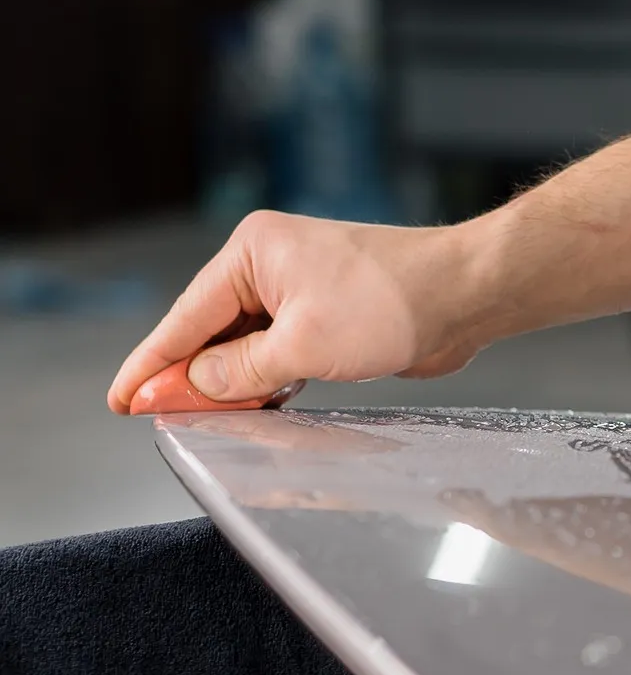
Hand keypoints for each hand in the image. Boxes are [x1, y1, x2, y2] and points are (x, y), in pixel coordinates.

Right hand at [110, 212, 495, 414]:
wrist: (465, 295)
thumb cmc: (392, 303)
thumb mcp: (302, 346)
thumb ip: (240, 371)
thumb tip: (193, 387)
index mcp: (253, 253)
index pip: (185, 318)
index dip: (151, 364)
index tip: (121, 399)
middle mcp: (271, 265)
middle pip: (212, 332)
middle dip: (189, 376)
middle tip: (156, 419)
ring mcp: (302, 289)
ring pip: (247, 346)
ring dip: (232, 383)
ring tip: (204, 420)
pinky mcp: (330, 314)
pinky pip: (281, 352)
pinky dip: (266, 380)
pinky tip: (256, 406)